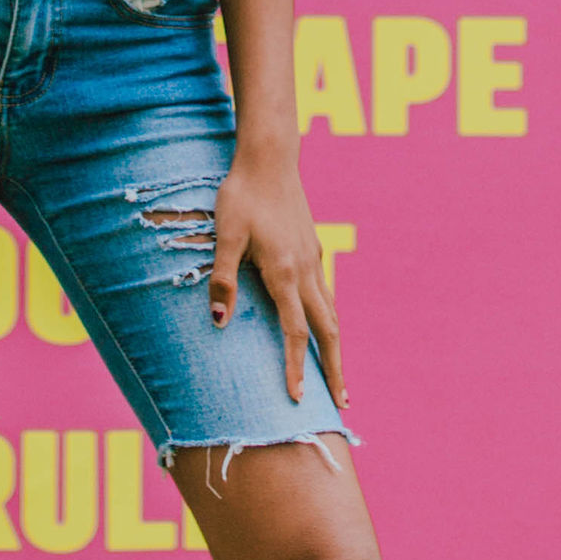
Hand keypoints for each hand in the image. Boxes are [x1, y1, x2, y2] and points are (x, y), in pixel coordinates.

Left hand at [210, 150, 344, 411]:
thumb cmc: (241, 195)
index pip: (296, 333)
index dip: (297, 368)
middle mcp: (306, 270)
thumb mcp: (225, 236)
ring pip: (331, 311)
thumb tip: (220, 324)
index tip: (298, 398)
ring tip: (336, 373)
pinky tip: (322, 324)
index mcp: (285, 273)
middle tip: (341, 402)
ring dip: (335, 345)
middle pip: (328, 330)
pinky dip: (328, 318)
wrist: (270, 157)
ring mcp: (313, 259)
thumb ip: (223, 280)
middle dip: (334, 367)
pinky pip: (325, 293)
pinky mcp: (312, 248)